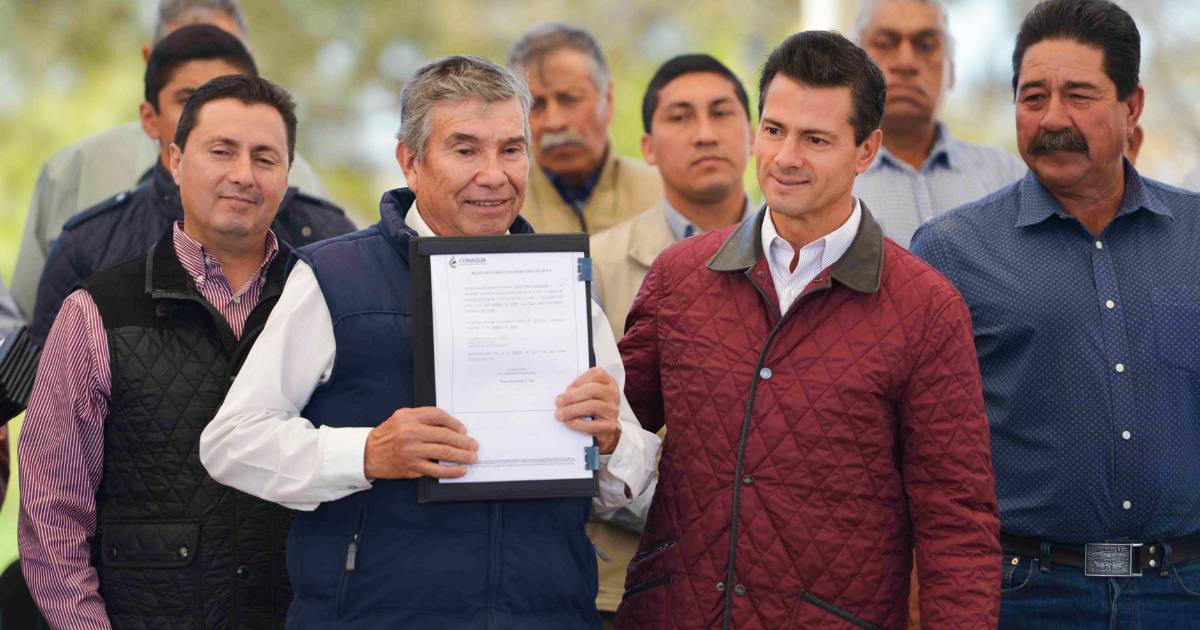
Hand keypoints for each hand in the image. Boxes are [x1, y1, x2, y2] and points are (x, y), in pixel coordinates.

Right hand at [363, 407, 477, 479]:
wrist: (369, 453)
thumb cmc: (389, 434)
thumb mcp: (402, 416)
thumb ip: (423, 417)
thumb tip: (450, 425)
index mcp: (410, 417)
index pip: (439, 416)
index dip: (454, 423)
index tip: (463, 430)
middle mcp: (411, 433)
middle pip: (445, 435)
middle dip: (463, 441)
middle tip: (474, 445)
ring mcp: (412, 451)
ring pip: (444, 453)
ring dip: (462, 456)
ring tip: (472, 457)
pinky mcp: (412, 467)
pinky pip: (436, 470)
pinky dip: (451, 471)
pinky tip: (461, 470)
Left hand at [555, 367, 621, 453]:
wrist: (602, 430)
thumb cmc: (590, 409)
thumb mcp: (585, 395)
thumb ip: (576, 391)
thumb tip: (562, 398)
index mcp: (608, 382)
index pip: (597, 374)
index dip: (580, 380)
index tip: (568, 388)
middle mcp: (613, 394)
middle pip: (593, 390)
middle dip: (572, 396)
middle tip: (558, 402)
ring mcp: (612, 410)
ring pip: (592, 406)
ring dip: (572, 410)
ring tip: (560, 414)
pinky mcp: (610, 426)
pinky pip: (592, 424)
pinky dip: (577, 424)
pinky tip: (568, 423)